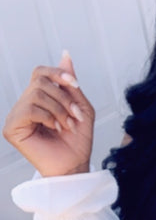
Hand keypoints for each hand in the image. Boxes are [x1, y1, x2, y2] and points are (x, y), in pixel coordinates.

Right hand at [2, 51, 94, 176]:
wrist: (75, 166)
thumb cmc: (78, 141)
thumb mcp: (80, 107)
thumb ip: (70, 83)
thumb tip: (65, 54)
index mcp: (39, 99)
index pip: (40, 73)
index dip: (57, 74)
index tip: (75, 85)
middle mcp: (25, 105)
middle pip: (39, 81)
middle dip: (63, 97)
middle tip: (74, 117)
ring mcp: (16, 116)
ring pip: (36, 94)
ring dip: (58, 109)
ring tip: (67, 126)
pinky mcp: (12, 128)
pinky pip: (28, 109)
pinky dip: (47, 117)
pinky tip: (54, 129)